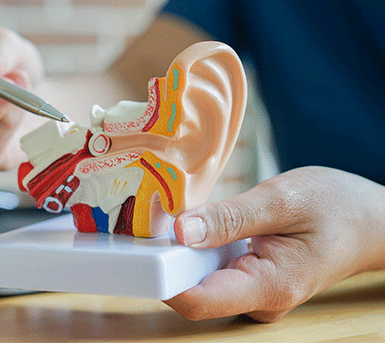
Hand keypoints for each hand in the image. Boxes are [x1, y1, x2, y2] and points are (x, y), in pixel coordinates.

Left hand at [165, 166, 384, 321]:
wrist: (369, 219)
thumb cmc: (335, 206)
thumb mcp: (281, 200)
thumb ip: (229, 218)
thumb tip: (179, 231)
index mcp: (268, 286)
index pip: (197, 301)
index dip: (162, 278)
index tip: (139, 247)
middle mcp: (256, 299)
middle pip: (192, 291)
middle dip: (164, 260)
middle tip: (144, 222)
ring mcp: (252, 290)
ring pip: (199, 279)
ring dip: (178, 253)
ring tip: (165, 216)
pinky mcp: (249, 277)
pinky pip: (211, 269)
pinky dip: (195, 248)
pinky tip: (189, 224)